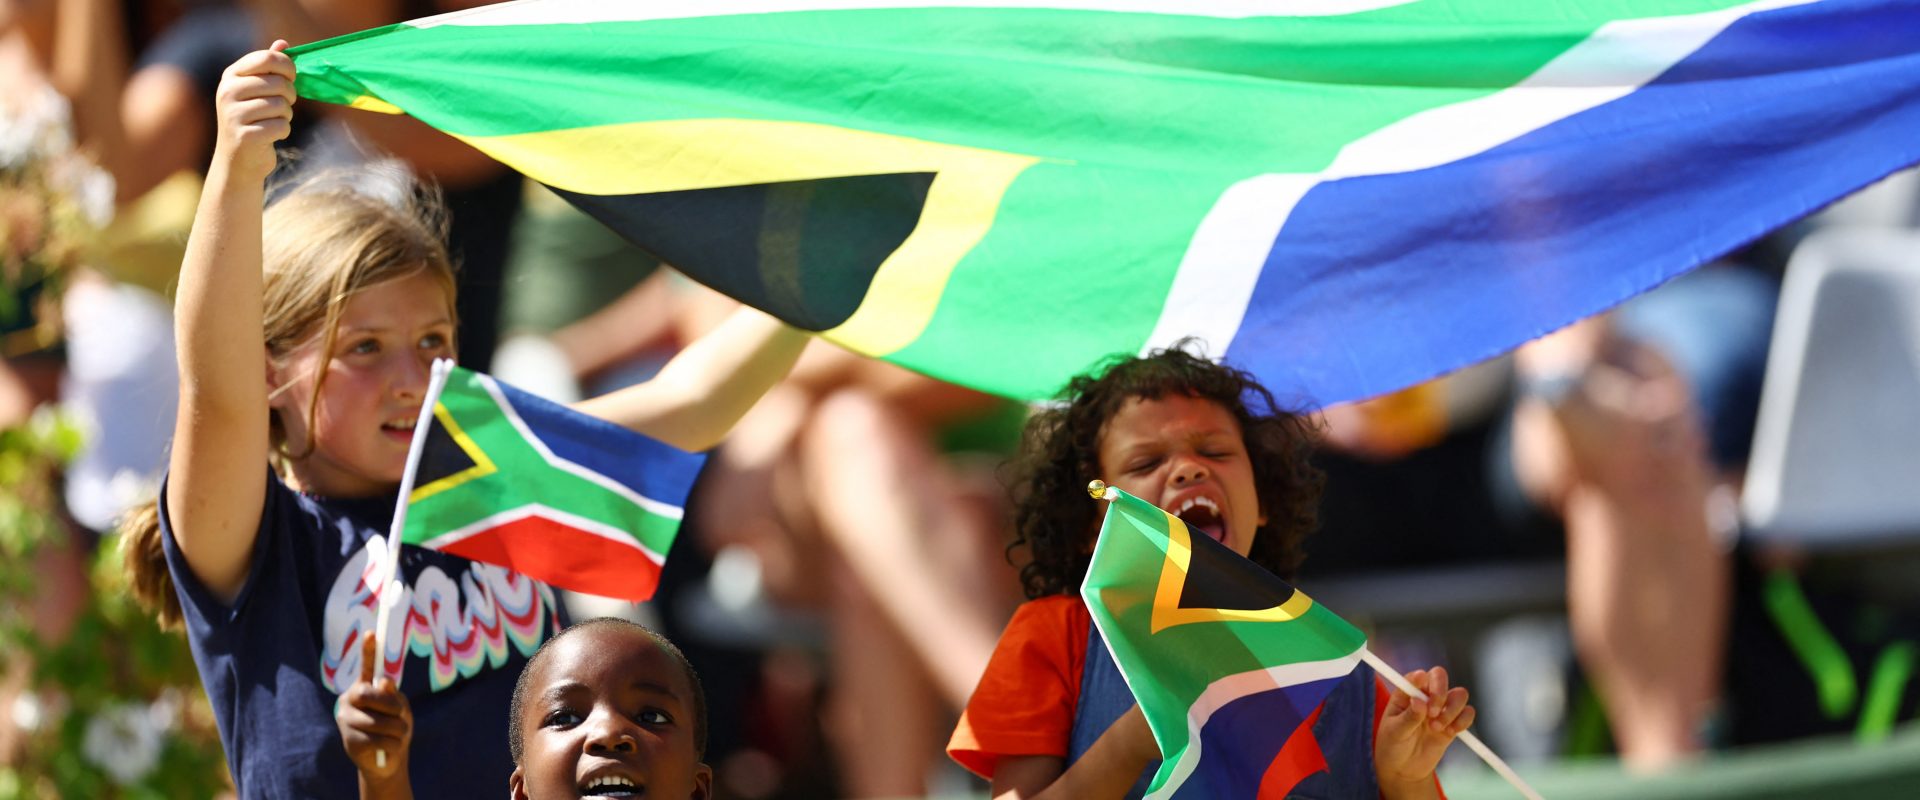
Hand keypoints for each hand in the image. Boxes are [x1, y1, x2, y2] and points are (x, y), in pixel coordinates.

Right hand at [213, 40, 295, 184]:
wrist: (238, 160)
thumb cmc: (253, 119)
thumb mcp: (257, 90)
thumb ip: (268, 67)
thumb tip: (283, 43)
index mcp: (231, 76)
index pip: (266, 58)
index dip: (287, 67)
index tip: (290, 77)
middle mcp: (227, 92)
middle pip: (279, 83)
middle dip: (290, 95)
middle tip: (283, 104)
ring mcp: (233, 114)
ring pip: (281, 105)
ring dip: (286, 115)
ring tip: (272, 120)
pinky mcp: (244, 136)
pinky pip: (281, 126)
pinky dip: (282, 131)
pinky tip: (270, 134)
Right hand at [336, 634, 410, 785]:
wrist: (388, 760)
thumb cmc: (394, 728)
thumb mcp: (399, 709)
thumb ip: (392, 696)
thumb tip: (384, 682)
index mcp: (363, 688)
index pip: (367, 667)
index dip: (369, 650)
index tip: (372, 632)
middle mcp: (349, 700)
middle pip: (370, 694)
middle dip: (392, 707)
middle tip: (401, 717)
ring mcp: (346, 720)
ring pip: (380, 721)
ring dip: (398, 731)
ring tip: (398, 735)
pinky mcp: (349, 741)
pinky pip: (381, 740)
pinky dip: (394, 745)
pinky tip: (389, 749)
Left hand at [1375, 667, 1472, 791]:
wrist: (1404, 769)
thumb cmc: (1393, 746)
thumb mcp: (1395, 732)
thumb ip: (1408, 717)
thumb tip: (1418, 701)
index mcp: (1406, 694)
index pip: (1418, 676)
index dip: (1423, 680)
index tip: (1421, 695)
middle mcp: (1425, 696)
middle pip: (1440, 677)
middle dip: (1440, 692)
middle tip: (1432, 713)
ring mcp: (1440, 709)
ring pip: (1459, 694)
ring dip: (1452, 709)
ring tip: (1437, 728)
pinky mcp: (1453, 723)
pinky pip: (1468, 713)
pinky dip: (1464, 721)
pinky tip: (1450, 732)